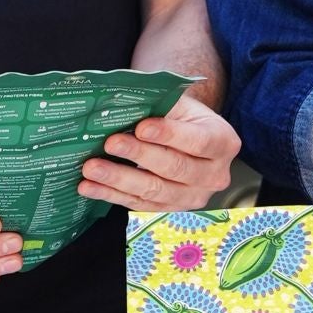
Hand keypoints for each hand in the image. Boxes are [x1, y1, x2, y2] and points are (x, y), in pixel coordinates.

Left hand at [77, 93, 238, 211]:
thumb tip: (123, 106)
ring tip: (91, 167)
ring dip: (119, 179)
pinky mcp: (170, 209)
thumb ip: (161, 105)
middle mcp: (214, 175)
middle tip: (110, 143)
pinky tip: (89, 187)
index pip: (197, 141)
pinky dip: (111, 195)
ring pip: (154, 191)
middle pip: (175, 168)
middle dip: (139, 155)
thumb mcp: (181, 104)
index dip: (169, 135)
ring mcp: (192, 197)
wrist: (187, 137)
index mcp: (223, 142)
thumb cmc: (182, 116)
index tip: (141, 128)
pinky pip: (138, 204)